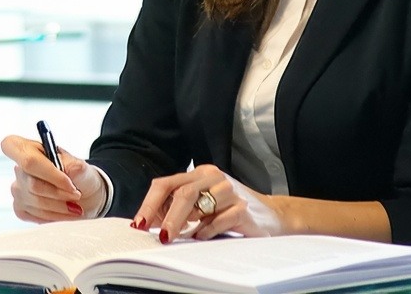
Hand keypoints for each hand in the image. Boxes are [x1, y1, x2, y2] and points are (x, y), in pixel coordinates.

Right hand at [1, 134, 107, 222]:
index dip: (43, 168)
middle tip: (76, 195)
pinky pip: (35, 215)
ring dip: (60, 207)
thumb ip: (75, 167)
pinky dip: (55, 216)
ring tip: (75, 207)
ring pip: (36, 201)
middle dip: (58, 192)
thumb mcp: (83, 167)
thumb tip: (68, 170)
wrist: (85, 196)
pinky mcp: (20, 208)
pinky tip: (65, 213)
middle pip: (33, 183)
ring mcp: (17, 189)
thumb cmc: (79, 177)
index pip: (13, 147)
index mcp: (29, 149)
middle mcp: (19, 169)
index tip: (67, 181)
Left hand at [133, 165, 285, 241]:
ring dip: (186, 224)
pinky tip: (202, 236)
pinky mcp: (244, 208)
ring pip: (200, 205)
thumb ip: (177, 207)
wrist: (271, 214)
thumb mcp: (201, 203)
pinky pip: (219, 220)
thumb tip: (146, 222)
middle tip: (160, 237)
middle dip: (167, 217)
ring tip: (181, 237)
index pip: (166, 183)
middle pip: (182, 193)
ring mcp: (231, 191)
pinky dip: (207, 231)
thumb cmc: (229, 209)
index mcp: (199, 173)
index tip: (139, 224)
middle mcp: (214, 177)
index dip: (149, 204)